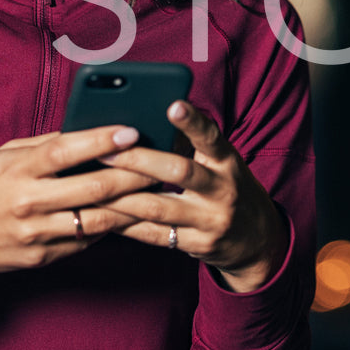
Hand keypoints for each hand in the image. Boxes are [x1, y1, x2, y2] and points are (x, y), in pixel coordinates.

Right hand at [0, 124, 162, 294]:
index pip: (66, 151)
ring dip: (131, 205)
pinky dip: (109, 227)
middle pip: (93, 188)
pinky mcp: (42, 258)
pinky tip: (126, 214)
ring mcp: (37, 234)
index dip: (102, 140)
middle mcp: (28, 203)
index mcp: (17, 171)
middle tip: (160, 164)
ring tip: (154, 191)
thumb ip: (42, 146)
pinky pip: (85, 241)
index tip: (132, 131)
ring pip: (98, 220)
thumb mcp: (1, 157)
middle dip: (133, 175)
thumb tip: (85, 133)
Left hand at [94, 101, 285, 292]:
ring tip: (91, 183)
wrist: (258, 239)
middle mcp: (223, 190)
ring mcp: (211, 221)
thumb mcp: (221, 164)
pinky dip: (125, 223)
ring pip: (158, 207)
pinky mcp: (197, 245)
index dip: (192, 122)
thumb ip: (191, 145)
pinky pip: (154, 234)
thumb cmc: (227, 188)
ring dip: (120, 195)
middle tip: (104, 151)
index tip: (173, 104)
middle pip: (178, 172)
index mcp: (228, 162)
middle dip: (137, 160)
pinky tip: (103, 213)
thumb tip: (144, 120)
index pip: (211, 138)